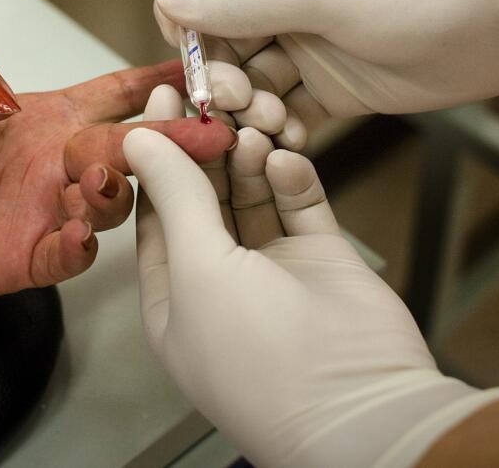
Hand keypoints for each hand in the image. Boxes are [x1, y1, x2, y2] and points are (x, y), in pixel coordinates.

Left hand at [0, 53, 273, 314]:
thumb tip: (2, 95)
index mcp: (45, 119)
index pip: (115, 94)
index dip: (157, 81)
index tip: (199, 69)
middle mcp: (57, 164)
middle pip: (132, 150)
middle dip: (173, 142)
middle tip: (204, 136)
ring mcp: (45, 212)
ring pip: (111, 204)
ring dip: (118, 191)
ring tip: (98, 179)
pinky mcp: (25, 258)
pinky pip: (69, 256)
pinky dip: (80, 247)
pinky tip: (74, 233)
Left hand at [126, 89, 498, 467]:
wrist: (359, 403)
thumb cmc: (259, 357)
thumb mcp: (199, 268)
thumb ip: (176, 196)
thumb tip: (139, 139)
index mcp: (174, 297)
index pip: (157, 211)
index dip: (158, 155)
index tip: (162, 98)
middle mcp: (220, 282)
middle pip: (204, 198)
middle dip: (206, 148)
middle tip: (209, 94)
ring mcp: (273, 270)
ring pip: (252, 195)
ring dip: (248, 159)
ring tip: (250, 126)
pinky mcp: (321, 258)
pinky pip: (300, 204)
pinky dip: (292, 177)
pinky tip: (286, 157)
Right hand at [155, 0, 498, 117]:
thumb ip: (241, 1)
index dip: (182, 16)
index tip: (191, 54)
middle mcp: (284, 1)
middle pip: (217, 40)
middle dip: (217, 75)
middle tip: (241, 101)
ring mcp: (310, 47)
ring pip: (250, 81)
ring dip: (249, 107)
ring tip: (272, 122)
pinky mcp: (337, 88)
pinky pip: (289, 111)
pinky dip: (282, 129)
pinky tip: (289, 142)